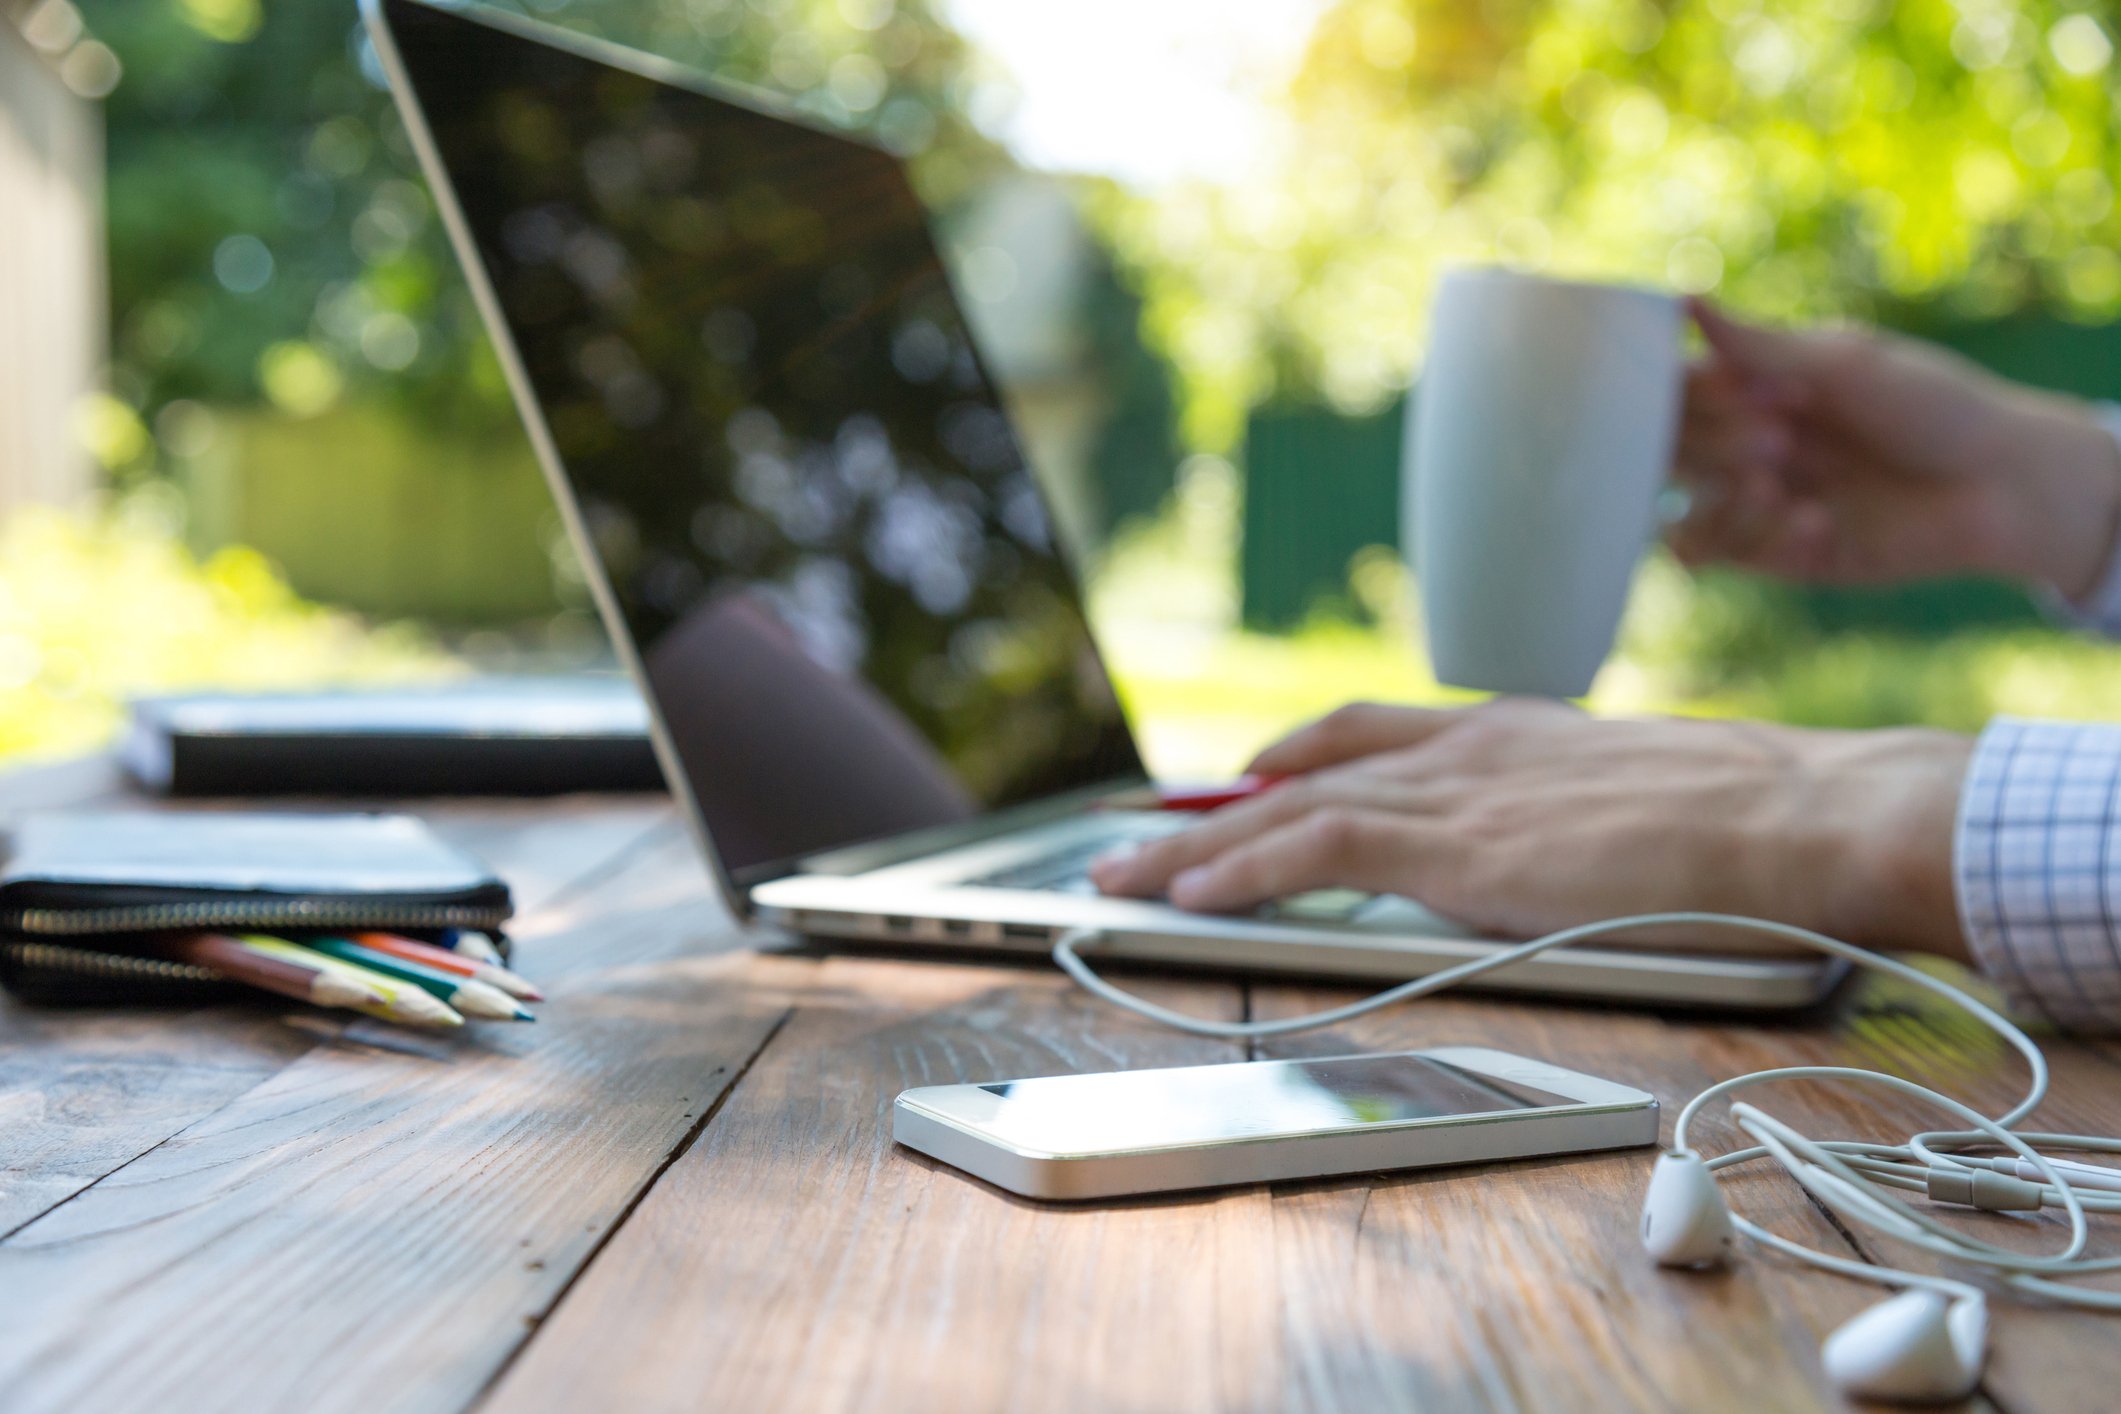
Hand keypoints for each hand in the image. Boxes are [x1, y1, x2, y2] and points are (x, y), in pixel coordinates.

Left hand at [1090, 700, 1973, 958]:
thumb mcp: (1641, 803)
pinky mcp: (1455, 844)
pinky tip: (1193, 894)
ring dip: (1195, 846)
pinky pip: (1316, 849)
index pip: (1365, 733)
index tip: (1240, 775)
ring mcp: (1455, 792)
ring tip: (1120, 876)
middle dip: (1213, 807)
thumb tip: (1566, 860)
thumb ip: (1577, 819)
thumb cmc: (1751, 823)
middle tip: (1140, 834)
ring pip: (1289, 809)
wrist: (1795, 814)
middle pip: (1304, 769)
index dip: (1289, 757)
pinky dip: (1246, 870)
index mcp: (1507, 733)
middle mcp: (1464, 748)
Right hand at [1673, 302, 2120, 600]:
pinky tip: (1818, 522)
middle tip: (1777, 438)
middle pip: (1669, 453)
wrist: (2003, 485)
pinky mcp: (1780, 556)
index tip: (1740, 391)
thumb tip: (1682, 301)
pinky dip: (1757, 537)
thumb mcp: (1846, 364)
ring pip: (1683, 513)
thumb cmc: (1935, 408)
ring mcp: (1760, 503)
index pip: (1674, 392)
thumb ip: (1759, 345)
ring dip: (1723, 500)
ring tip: (1776, 487)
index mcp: (1757, 388)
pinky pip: (1727, 554)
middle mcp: (1746, 445)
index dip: (1684, 396)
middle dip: (1713, 446)